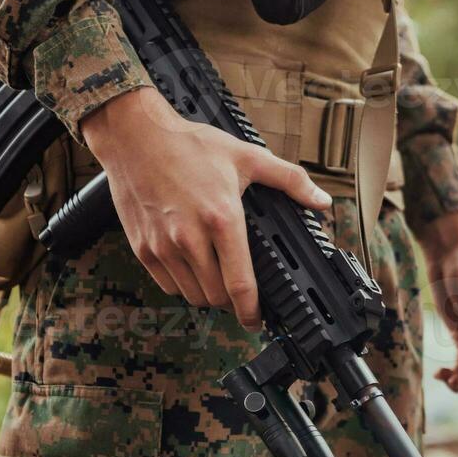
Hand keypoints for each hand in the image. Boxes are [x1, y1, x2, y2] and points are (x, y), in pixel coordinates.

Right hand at [81, 87, 330, 329]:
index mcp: (222, 219)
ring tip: (217, 277)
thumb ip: (290, 180)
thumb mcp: (248, 156)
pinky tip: (193, 267)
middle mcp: (191, 238)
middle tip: (240, 289)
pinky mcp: (142, 248)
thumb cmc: (190, 145)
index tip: (259, 319)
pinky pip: (168, 285)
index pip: (240, 284)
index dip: (252, 311)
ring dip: (208, 294)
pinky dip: (183, 284)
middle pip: (217, 296)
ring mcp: (163, 246)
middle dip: (233, 299)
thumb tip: (322, 201)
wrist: (135, 136)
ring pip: (192, 295)